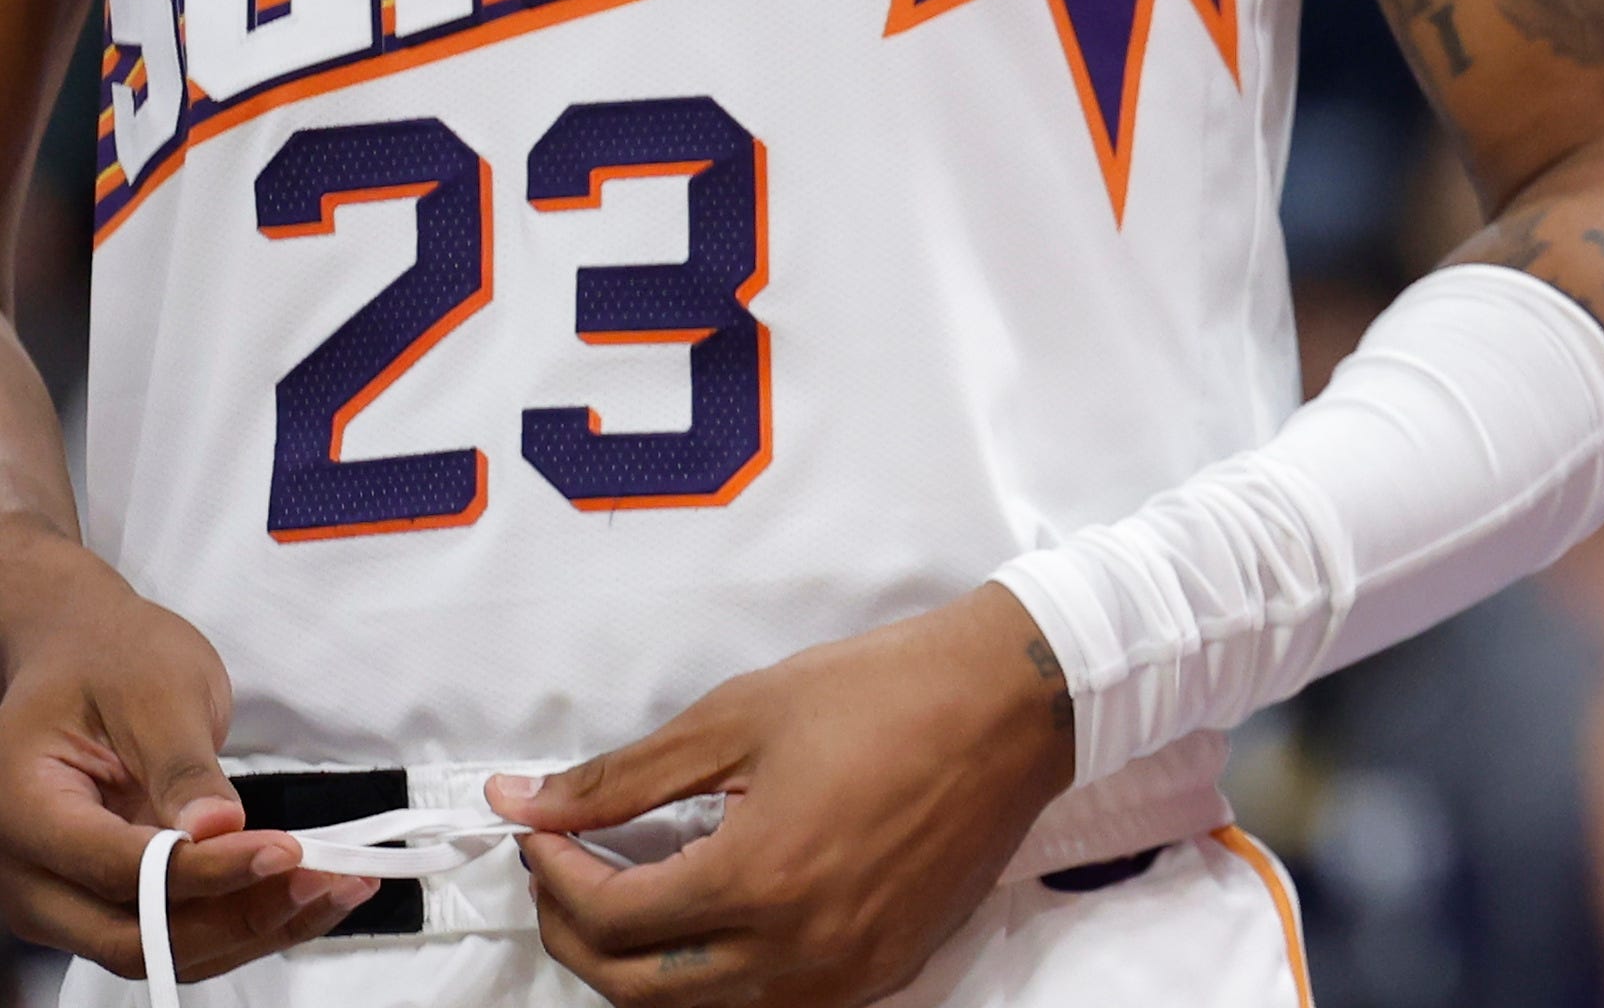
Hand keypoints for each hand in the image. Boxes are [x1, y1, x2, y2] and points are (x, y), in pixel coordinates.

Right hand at [0, 524, 369, 972]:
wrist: (85, 655)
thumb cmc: (111, 661)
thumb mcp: (154, 691)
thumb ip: (182, 766)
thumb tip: (216, 829)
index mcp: (23, 809)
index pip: (116, 868)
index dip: (204, 871)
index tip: (284, 851)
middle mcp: (29, 873)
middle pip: (130, 938)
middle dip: (235, 918)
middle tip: (327, 879)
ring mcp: (63, 896)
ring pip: (157, 950)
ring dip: (250, 929)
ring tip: (338, 886)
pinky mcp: (106, 899)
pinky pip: (171, 930)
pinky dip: (239, 919)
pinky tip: (308, 891)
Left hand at [504, 582, 1075, 1006]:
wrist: (1016, 704)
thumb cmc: (883, 692)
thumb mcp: (741, 715)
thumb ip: (623, 776)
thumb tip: (521, 802)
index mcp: (760, 879)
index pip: (610, 918)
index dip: (554, 874)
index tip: (542, 830)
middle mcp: (798, 950)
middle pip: (636, 989)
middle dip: (576, 934)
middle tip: (565, 872)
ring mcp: (845, 974)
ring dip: (642, 967)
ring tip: (634, 896)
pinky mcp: (883, 973)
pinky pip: (770, 1005)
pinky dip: (718, 977)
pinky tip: (716, 915)